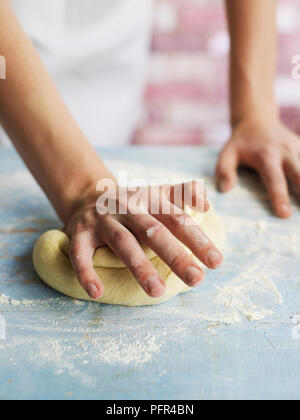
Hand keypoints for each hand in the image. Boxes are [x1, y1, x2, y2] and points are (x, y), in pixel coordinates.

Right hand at [65, 181, 222, 299]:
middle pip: (154, 231)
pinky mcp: (80, 233)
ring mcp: (103, 221)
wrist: (87, 195)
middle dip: (176, 255)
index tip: (216, 262)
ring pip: (122, 242)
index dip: (198, 240)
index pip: (177, 219)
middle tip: (196, 278)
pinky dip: (86, 272)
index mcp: (150, 201)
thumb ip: (184, 193)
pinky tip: (97, 292)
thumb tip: (207, 204)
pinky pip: (80, 254)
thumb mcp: (157, 192)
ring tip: (157, 291)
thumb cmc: (132, 202)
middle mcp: (127, 208)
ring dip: (139, 266)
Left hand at [216, 116, 299, 217]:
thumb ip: (224, 170)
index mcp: (266, 155)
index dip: (280, 197)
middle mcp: (287, 152)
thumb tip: (226, 189)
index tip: (285, 214)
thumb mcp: (226, 153)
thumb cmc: (240, 143)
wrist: (257, 121)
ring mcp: (299, 150)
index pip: (275, 179)